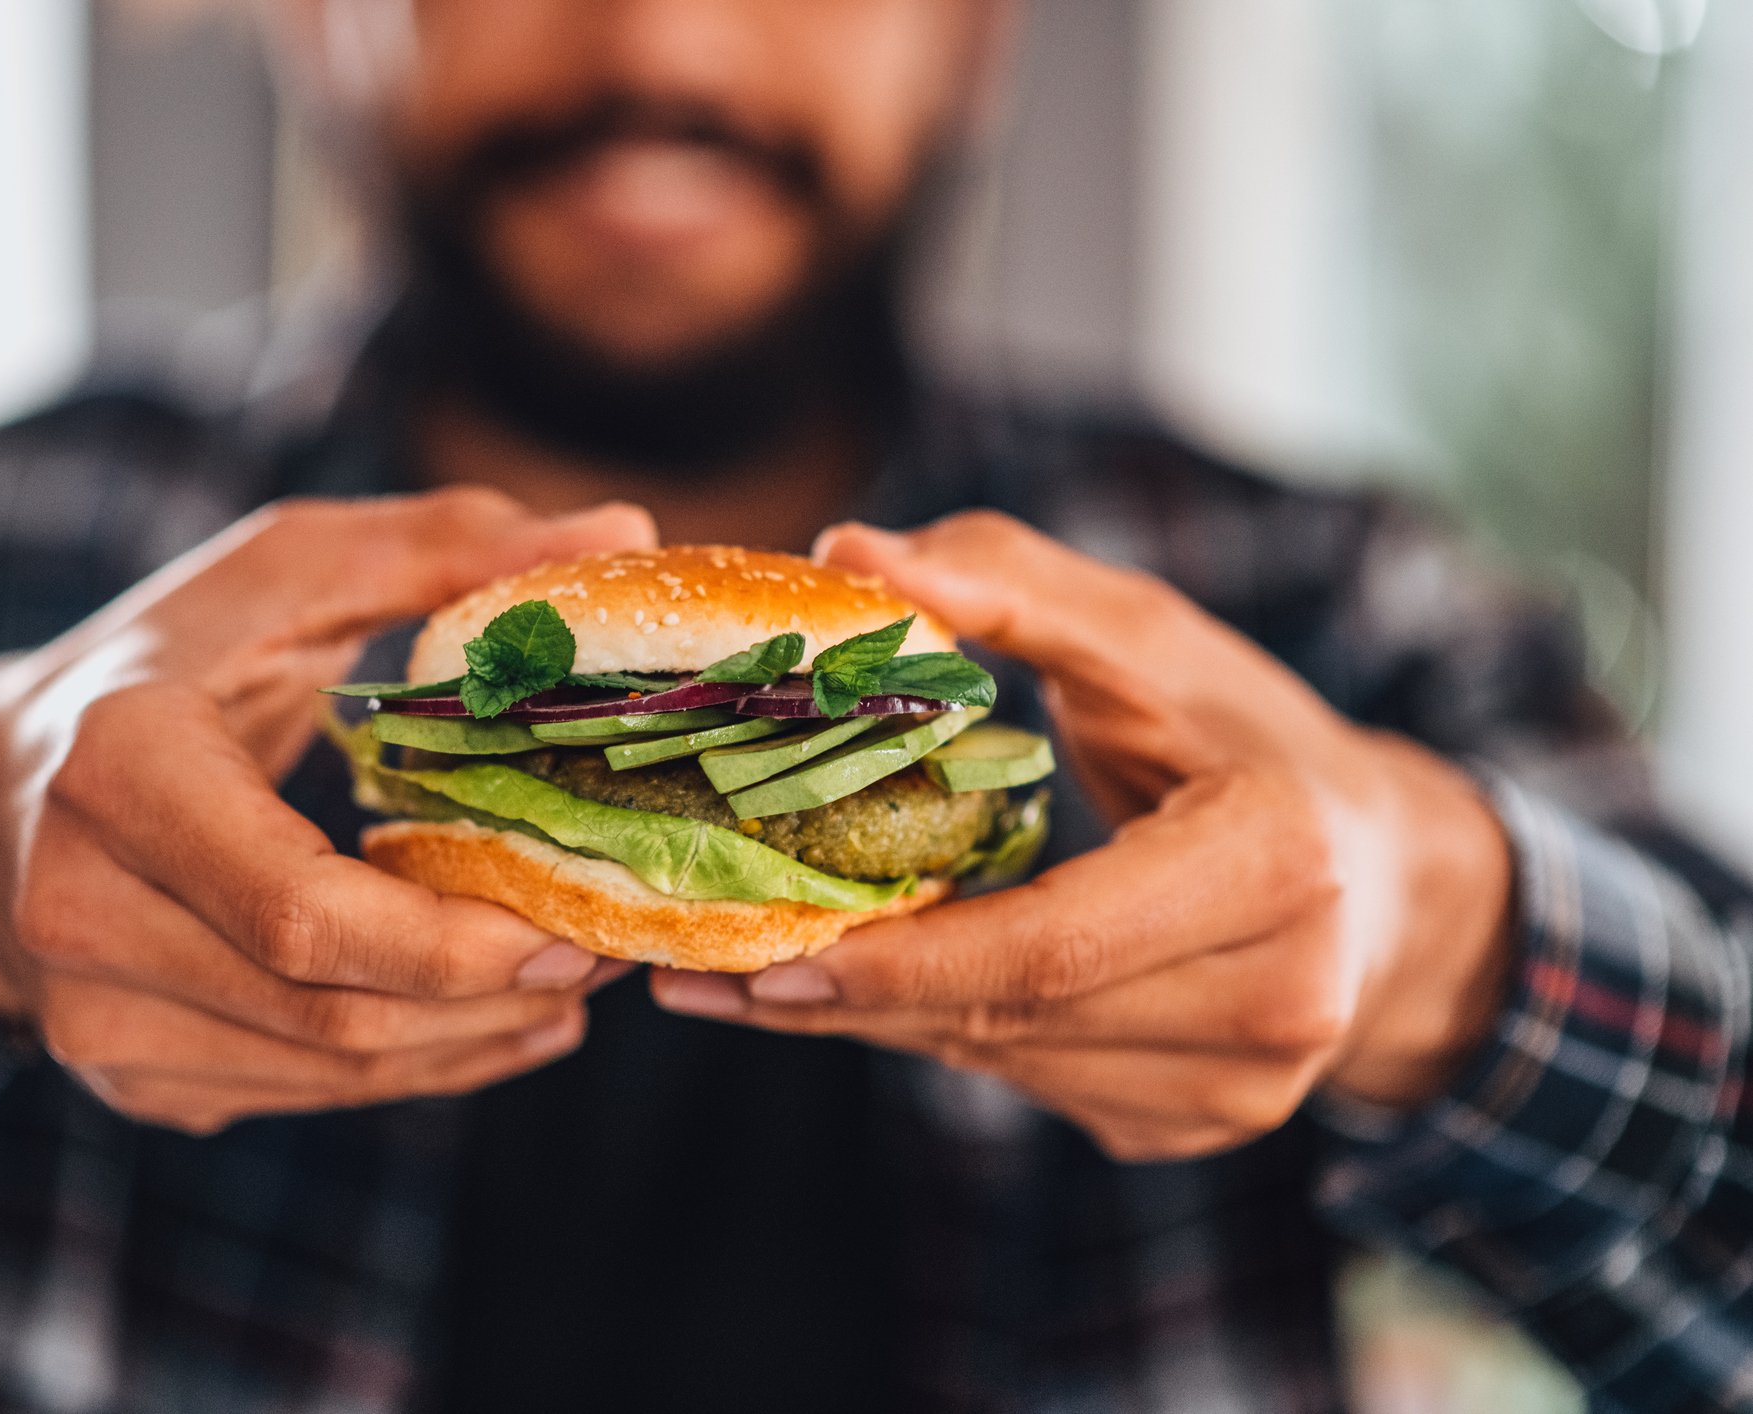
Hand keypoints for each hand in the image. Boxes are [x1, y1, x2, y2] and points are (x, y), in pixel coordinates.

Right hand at [0, 489, 653, 1131]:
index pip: (296, 909)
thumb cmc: (158, 665)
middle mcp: (80, 915)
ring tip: (580, 979)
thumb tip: (625, 526)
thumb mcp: (283, 574)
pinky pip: (308, 1094)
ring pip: (333, 1069)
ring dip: (477, 1039)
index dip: (448, 942)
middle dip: (496, 995)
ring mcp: (95, 1020)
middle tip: (615, 944)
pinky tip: (501, 1018)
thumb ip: (446, 547)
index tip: (574, 923)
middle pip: (332, 1008)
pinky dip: (421, 1065)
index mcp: (116, 772)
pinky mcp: (132, 1080)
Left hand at [651, 512, 1513, 1160]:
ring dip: (874, 1021)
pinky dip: (944, 1031)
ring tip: (746, 978)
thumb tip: (848, 549)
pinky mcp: (1195, 1124)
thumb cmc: (1255, 738)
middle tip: (698, 976)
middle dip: (848, 1000)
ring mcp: (1240, 1087)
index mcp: (1277, 866)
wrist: (1388, 877)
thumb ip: (1009, 587)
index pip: (1052, 944)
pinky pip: (1031, 1083)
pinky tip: (872, 987)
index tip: (763, 960)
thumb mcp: (1152, 638)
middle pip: (1012, 1017)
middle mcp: (1276, 1000)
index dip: (902, 960)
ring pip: (1006, 1063)